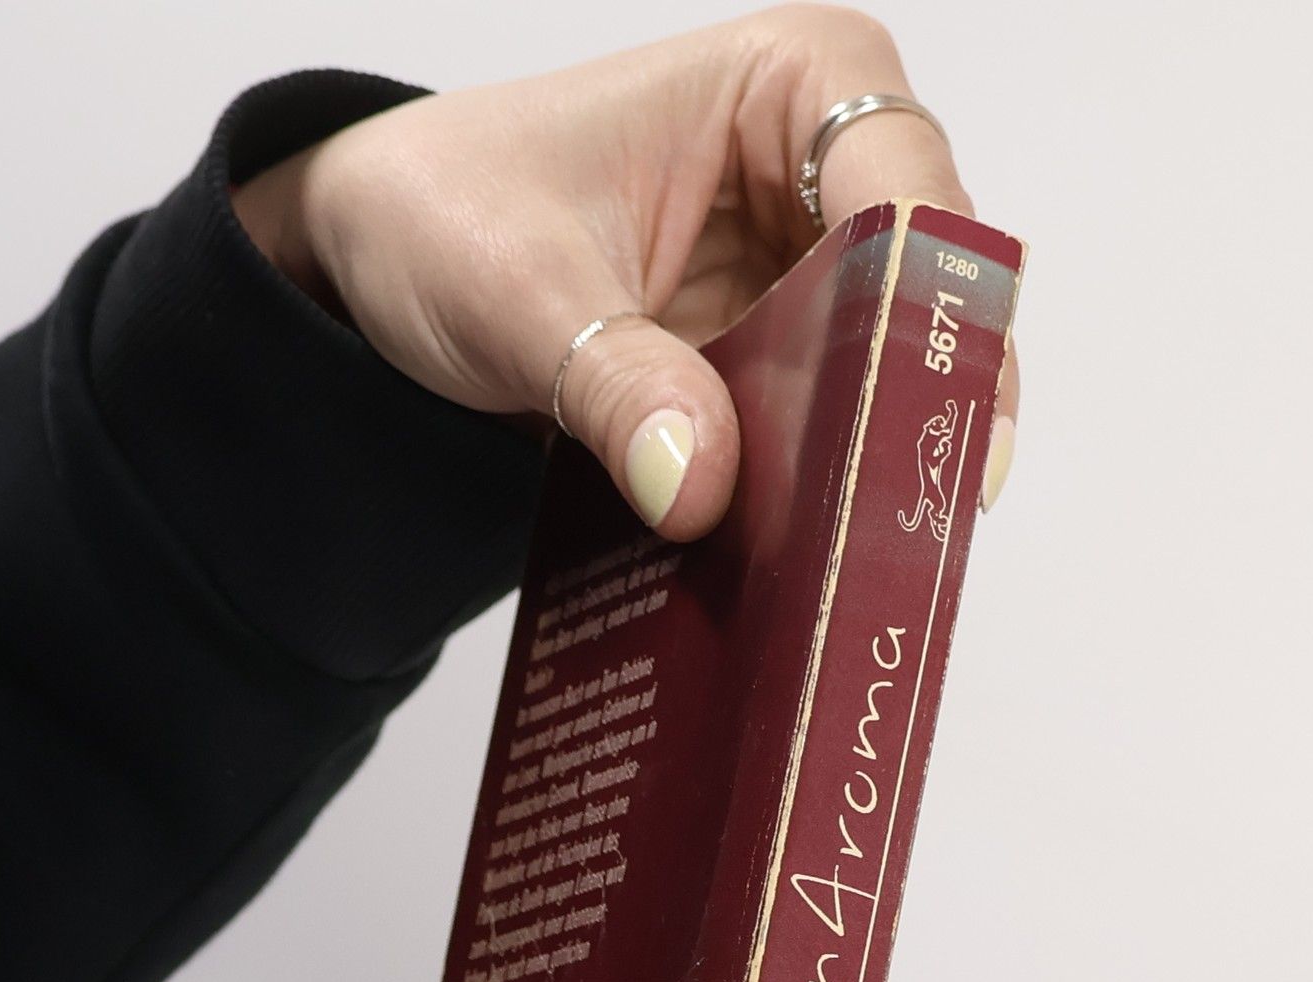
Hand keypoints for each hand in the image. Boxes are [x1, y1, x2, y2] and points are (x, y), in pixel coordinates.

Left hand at [234, 5, 1017, 538]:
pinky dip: (804, 498)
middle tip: (908, 524)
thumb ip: (616, 383)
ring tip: (860, 565)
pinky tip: (800, 563)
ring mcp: (800, 280)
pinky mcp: (767, 367)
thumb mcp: (518, 292)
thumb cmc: (444, 210)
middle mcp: (819, 175)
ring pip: (878, 381)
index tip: (931, 424)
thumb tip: (699, 480)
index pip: (905, 191)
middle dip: (911, 410)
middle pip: (918, 299)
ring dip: (861, 470)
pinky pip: (814, 437)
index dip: (936, 310)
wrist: (377, 261)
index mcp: (789, 85)